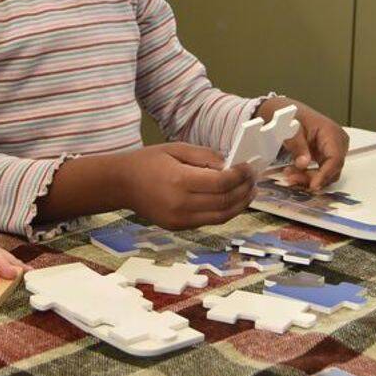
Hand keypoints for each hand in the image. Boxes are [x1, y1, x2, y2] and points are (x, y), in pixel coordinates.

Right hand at [119, 142, 256, 229]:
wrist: (121, 184)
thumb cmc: (148, 162)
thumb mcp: (176, 149)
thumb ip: (205, 157)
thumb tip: (230, 166)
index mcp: (180, 181)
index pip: (222, 183)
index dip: (240, 176)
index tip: (248, 167)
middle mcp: (181, 204)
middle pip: (225, 201)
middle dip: (244, 190)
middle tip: (254, 180)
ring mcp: (180, 219)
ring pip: (221, 216)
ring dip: (240, 205)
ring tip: (249, 192)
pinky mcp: (178, 227)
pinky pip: (209, 221)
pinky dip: (224, 212)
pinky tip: (231, 200)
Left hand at [260, 97, 349, 189]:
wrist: (290, 112)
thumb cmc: (293, 116)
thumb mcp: (292, 129)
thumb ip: (298, 146)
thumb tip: (303, 164)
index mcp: (332, 132)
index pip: (335, 159)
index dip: (325, 174)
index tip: (313, 185)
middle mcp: (338, 143)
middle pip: (332, 169)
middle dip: (313, 178)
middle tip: (292, 179)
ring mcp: (333, 151)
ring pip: (327, 173)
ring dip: (309, 178)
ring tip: (290, 175)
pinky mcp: (326, 157)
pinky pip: (322, 171)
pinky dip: (309, 175)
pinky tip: (295, 174)